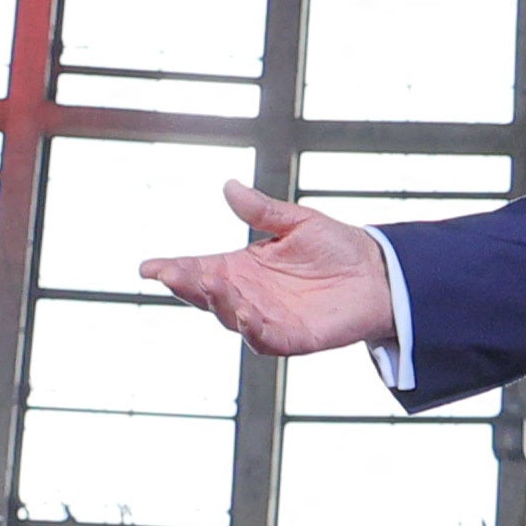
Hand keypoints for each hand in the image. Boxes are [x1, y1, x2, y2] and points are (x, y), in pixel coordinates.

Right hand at [139, 178, 397, 358]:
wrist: (378, 274)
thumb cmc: (337, 247)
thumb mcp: (297, 222)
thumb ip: (262, 211)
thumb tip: (229, 186)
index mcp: (241, 268)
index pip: (198, 269)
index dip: (173, 269)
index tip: (148, 266)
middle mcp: (248, 295)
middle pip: (206, 295)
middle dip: (187, 284)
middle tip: (172, 272)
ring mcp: (267, 319)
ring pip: (230, 317)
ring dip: (218, 302)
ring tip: (209, 282)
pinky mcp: (292, 337)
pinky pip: (265, 339)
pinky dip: (253, 330)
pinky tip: (247, 314)